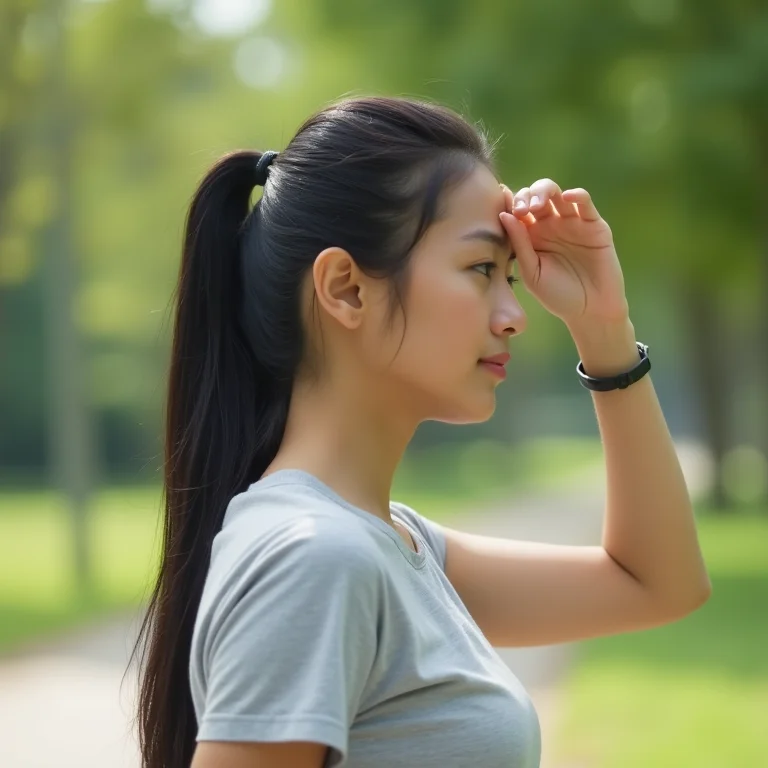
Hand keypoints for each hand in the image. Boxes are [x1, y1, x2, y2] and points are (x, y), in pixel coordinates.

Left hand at [499, 179, 628, 326]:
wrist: (590, 311)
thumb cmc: (557, 296)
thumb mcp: (532, 273)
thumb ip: (519, 245)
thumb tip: (504, 215)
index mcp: (531, 236)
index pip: (517, 210)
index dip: (510, 204)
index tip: (502, 206)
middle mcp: (549, 225)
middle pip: (534, 196)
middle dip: (526, 196)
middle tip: (522, 210)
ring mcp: (572, 222)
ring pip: (556, 193)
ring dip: (544, 191)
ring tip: (536, 206)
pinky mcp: (594, 225)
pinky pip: (585, 203)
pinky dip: (577, 195)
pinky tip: (567, 197)